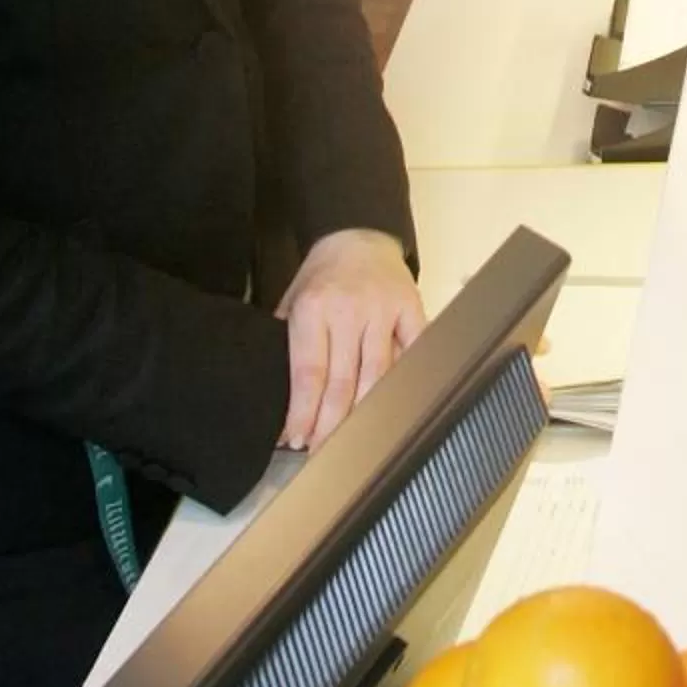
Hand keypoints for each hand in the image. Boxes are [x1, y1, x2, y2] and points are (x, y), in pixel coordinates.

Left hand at [275, 229, 424, 450]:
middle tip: (319, 451)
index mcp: (313, 308)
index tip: (295, 439)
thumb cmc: (321, 276)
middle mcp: (350, 311)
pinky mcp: (412, 310)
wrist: (359, 236)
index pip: (309, 373)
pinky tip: (392, 409)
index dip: (304, 412)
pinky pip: (412, 354)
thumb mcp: (292, 301)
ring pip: (378, 376)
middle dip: (330, 424)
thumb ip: (286, 343)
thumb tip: (273, 397)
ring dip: (363, 413)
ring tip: (350, 440)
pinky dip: (403, 383)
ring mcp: (384, 311)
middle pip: (342, 382)